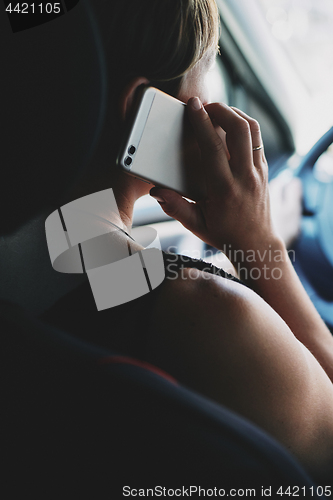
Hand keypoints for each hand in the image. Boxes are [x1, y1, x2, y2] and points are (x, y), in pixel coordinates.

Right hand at [150, 97, 281, 260]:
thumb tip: (156, 190)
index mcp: (224, 189)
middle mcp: (244, 177)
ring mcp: (258, 172)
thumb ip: (174, 207)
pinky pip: (258, 139)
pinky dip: (245, 125)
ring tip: (218, 111)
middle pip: (239, 130)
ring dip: (235, 114)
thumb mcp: (195, 225)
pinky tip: (231, 125)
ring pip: (253, 130)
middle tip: (205, 105)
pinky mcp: (264, 170)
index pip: (213, 147)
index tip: (193, 105)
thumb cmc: (223, 234)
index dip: (201, 122)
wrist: (255, 244)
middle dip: (221, 110)